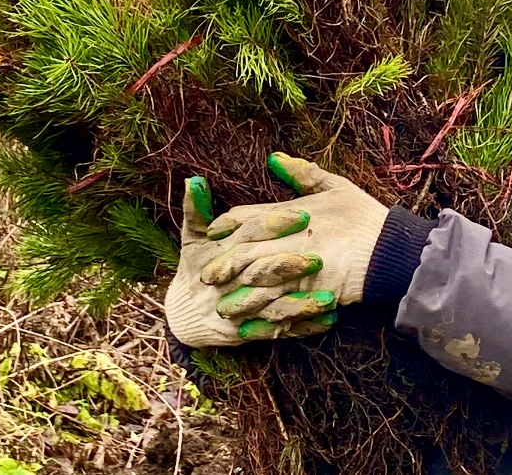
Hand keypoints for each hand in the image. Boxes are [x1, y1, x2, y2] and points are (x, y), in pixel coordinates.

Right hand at [163, 176, 337, 346]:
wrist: (181, 315)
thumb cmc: (194, 266)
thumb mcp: (192, 236)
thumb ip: (196, 207)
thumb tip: (193, 178)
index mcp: (218, 253)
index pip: (247, 234)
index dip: (273, 225)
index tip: (304, 215)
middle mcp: (227, 282)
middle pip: (259, 272)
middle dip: (288, 266)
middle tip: (319, 257)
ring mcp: (237, 310)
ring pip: (270, 306)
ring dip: (300, 303)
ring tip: (329, 296)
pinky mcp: (246, 333)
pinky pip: (278, 331)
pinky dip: (303, 327)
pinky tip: (329, 318)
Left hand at [199, 153, 388, 323]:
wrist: (390, 250)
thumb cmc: (364, 216)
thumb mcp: (336, 186)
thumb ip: (303, 173)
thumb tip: (273, 158)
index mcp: (292, 214)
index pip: (248, 218)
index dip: (228, 225)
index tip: (215, 232)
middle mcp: (289, 241)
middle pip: (245, 253)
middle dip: (224, 265)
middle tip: (207, 277)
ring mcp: (297, 268)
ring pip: (256, 284)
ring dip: (239, 295)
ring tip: (224, 306)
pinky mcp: (309, 292)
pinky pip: (278, 307)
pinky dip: (262, 317)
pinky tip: (250, 326)